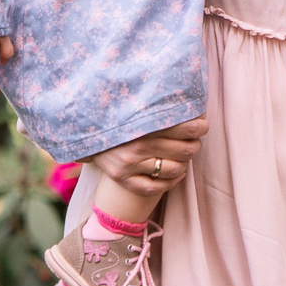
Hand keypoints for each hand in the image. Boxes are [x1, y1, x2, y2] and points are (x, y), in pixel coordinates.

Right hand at [90, 117, 209, 207]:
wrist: (84, 130)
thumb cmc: (118, 116)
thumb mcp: (136, 105)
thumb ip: (159, 105)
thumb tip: (191, 98)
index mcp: (144, 123)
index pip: (188, 128)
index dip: (200, 127)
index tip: (202, 125)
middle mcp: (137, 145)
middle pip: (186, 150)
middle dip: (194, 145)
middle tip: (193, 140)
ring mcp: (130, 164)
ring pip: (174, 169)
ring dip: (184, 163)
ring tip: (182, 155)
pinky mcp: (123, 179)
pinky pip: (156, 188)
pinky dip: (171, 181)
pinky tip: (176, 173)